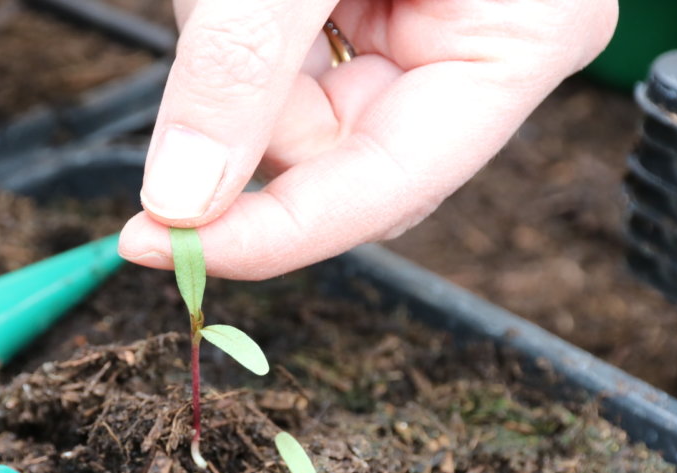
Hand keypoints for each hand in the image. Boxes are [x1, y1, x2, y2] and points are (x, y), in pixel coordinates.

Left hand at [119, 0, 617, 277]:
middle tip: (206, 16)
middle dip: (241, 104)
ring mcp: (415, 24)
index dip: (269, 232)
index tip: (157, 244)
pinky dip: (229, 18)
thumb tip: (180, 196)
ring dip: (226, 45)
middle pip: (326, 150)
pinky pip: (272, 52)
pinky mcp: (360, 1)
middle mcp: (473, 47)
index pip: (387, 188)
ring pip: (283, 103)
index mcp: (518, 40)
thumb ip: (244, 67)